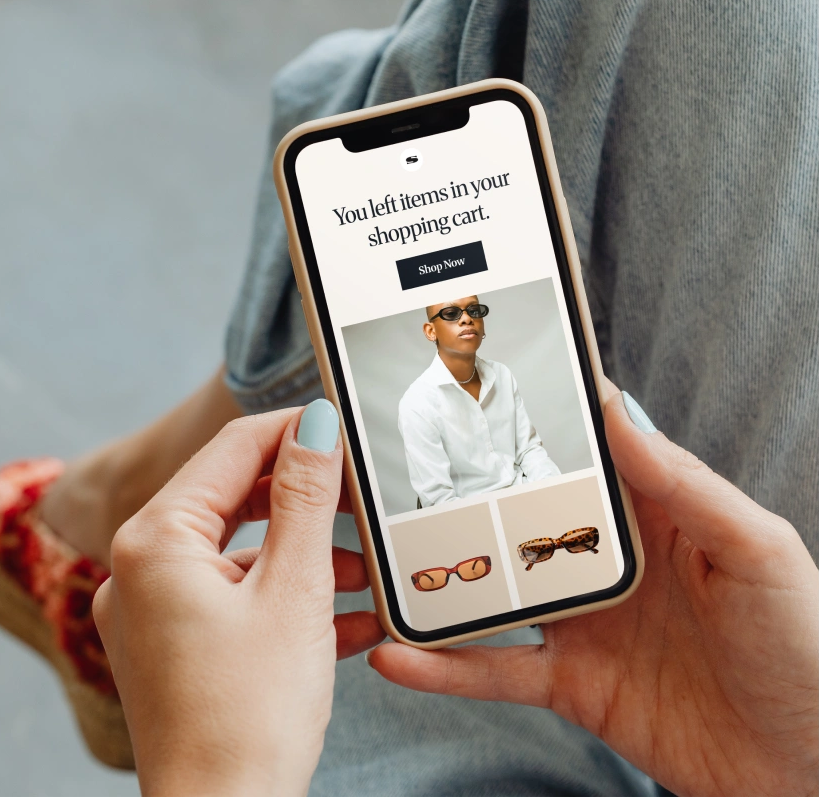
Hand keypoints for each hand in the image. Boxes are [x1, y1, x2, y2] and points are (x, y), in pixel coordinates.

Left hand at [93, 401, 384, 795]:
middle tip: (359, 496)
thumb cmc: (251, 715)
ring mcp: (157, 609)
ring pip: (243, 549)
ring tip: (363, 571)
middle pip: (236, 497)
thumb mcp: (294, 588)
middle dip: (306, 498)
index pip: (232, 449)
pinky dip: (289, 594)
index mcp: (156, 542)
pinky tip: (345, 617)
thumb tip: (317, 425)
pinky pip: (238, 595)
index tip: (341, 423)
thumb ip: (306, 497)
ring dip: (306, 553)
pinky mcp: (178, 643)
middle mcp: (142, 568)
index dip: (292, 428)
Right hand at [369, 390, 818, 796]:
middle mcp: (604, 561)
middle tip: (392, 476)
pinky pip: (495, 671)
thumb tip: (619, 416)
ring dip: (434, 579)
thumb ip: (686, 484)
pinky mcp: (569, 683)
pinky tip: (401, 656)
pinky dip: (444, 667)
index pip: (579, 456)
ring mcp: (581, 622)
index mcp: (650, 515)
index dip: (531, 423)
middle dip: (458, 497)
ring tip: (375, 561)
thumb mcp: (757, 551)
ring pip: (491, 591)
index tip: (471, 393)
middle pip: (516, 519)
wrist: (806, 773)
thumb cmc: (804, 651)